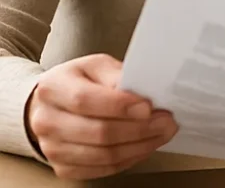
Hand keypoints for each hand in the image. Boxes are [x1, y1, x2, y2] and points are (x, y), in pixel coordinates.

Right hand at [25, 54, 177, 179]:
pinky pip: (101, 169)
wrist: (53, 104)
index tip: (148, 106)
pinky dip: (129, 159)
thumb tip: (139, 91)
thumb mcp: (96, 66)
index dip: (120, 106)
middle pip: (98, 132)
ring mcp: (52, 148)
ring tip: (162, 134)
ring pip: (103, 155)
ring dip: (140, 146)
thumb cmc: (79, 81)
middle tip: (166, 122)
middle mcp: (47, 120)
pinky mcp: (63, 167)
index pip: (85, 100)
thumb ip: (116, 75)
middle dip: (139, 129)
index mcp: (53, 88)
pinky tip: (145, 146)